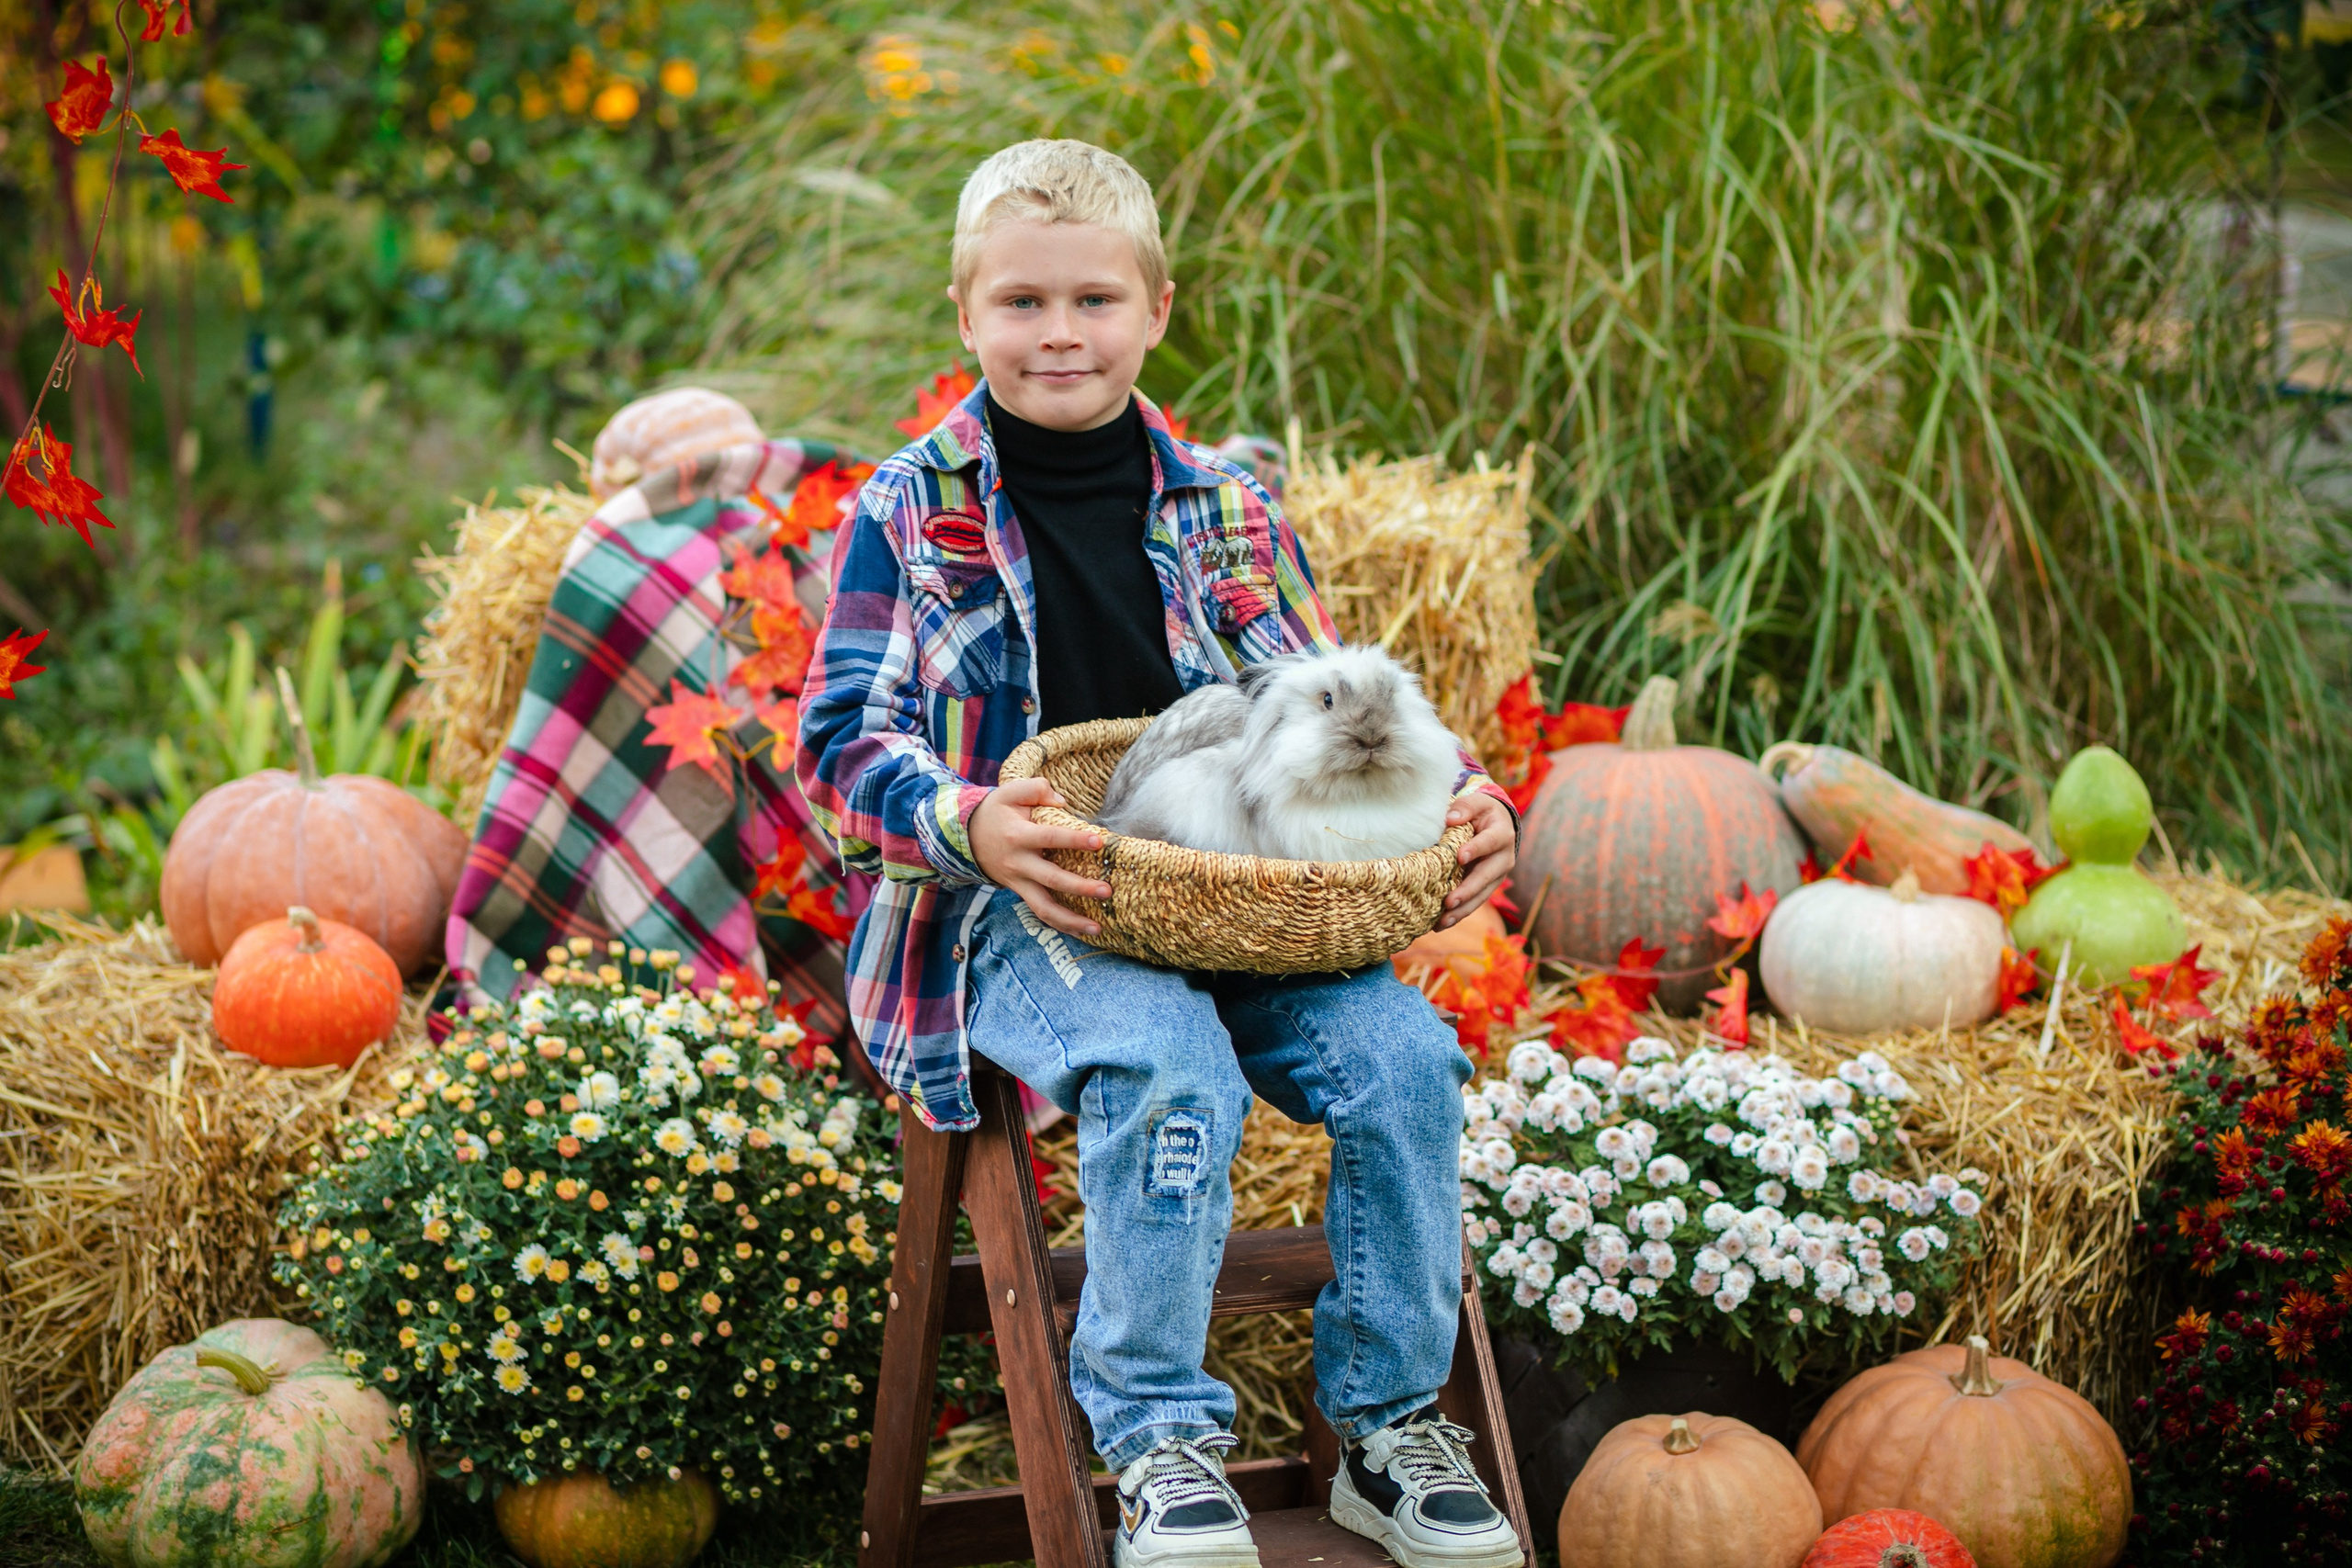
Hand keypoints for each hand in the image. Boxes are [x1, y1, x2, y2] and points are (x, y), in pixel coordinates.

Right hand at [969, 777, 1113, 938]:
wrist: (965, 837)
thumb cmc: (995, 811)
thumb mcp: (1010, 792)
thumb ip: (1036, 789)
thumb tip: (1063, 803)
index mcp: (1019, 836)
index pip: (1050, 838)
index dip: (1074, 840)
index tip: (1099, 841)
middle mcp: (1019, 863)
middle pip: (1051, 880)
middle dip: (1080, 888)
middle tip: (1107, 890)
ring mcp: (1018, 882)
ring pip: (1044, 908)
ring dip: (1071, 921)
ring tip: (1098, 928)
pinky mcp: (1020, 892)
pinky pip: (1040, 913)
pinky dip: (1061, 925)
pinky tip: (1082, 931)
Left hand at [1436, 792, 1516, 929]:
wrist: (1497, 825)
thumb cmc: (1482, 813)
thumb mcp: (1477, 803)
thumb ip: (1465, 808)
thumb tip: (1451, 819)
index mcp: (1501, 835)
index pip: (1489, 842)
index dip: (1476, 849)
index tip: (1459, 857)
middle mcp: (1503, 859)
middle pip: (1486, 877)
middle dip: (1467, 890)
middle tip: (1448, 901)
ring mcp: (1496, 877)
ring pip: (1481, 896)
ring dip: (1462, 910)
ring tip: (1441, 922)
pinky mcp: (1487, 888)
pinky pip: (1474, 903)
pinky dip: (1458, 914)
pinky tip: (1440, 925)